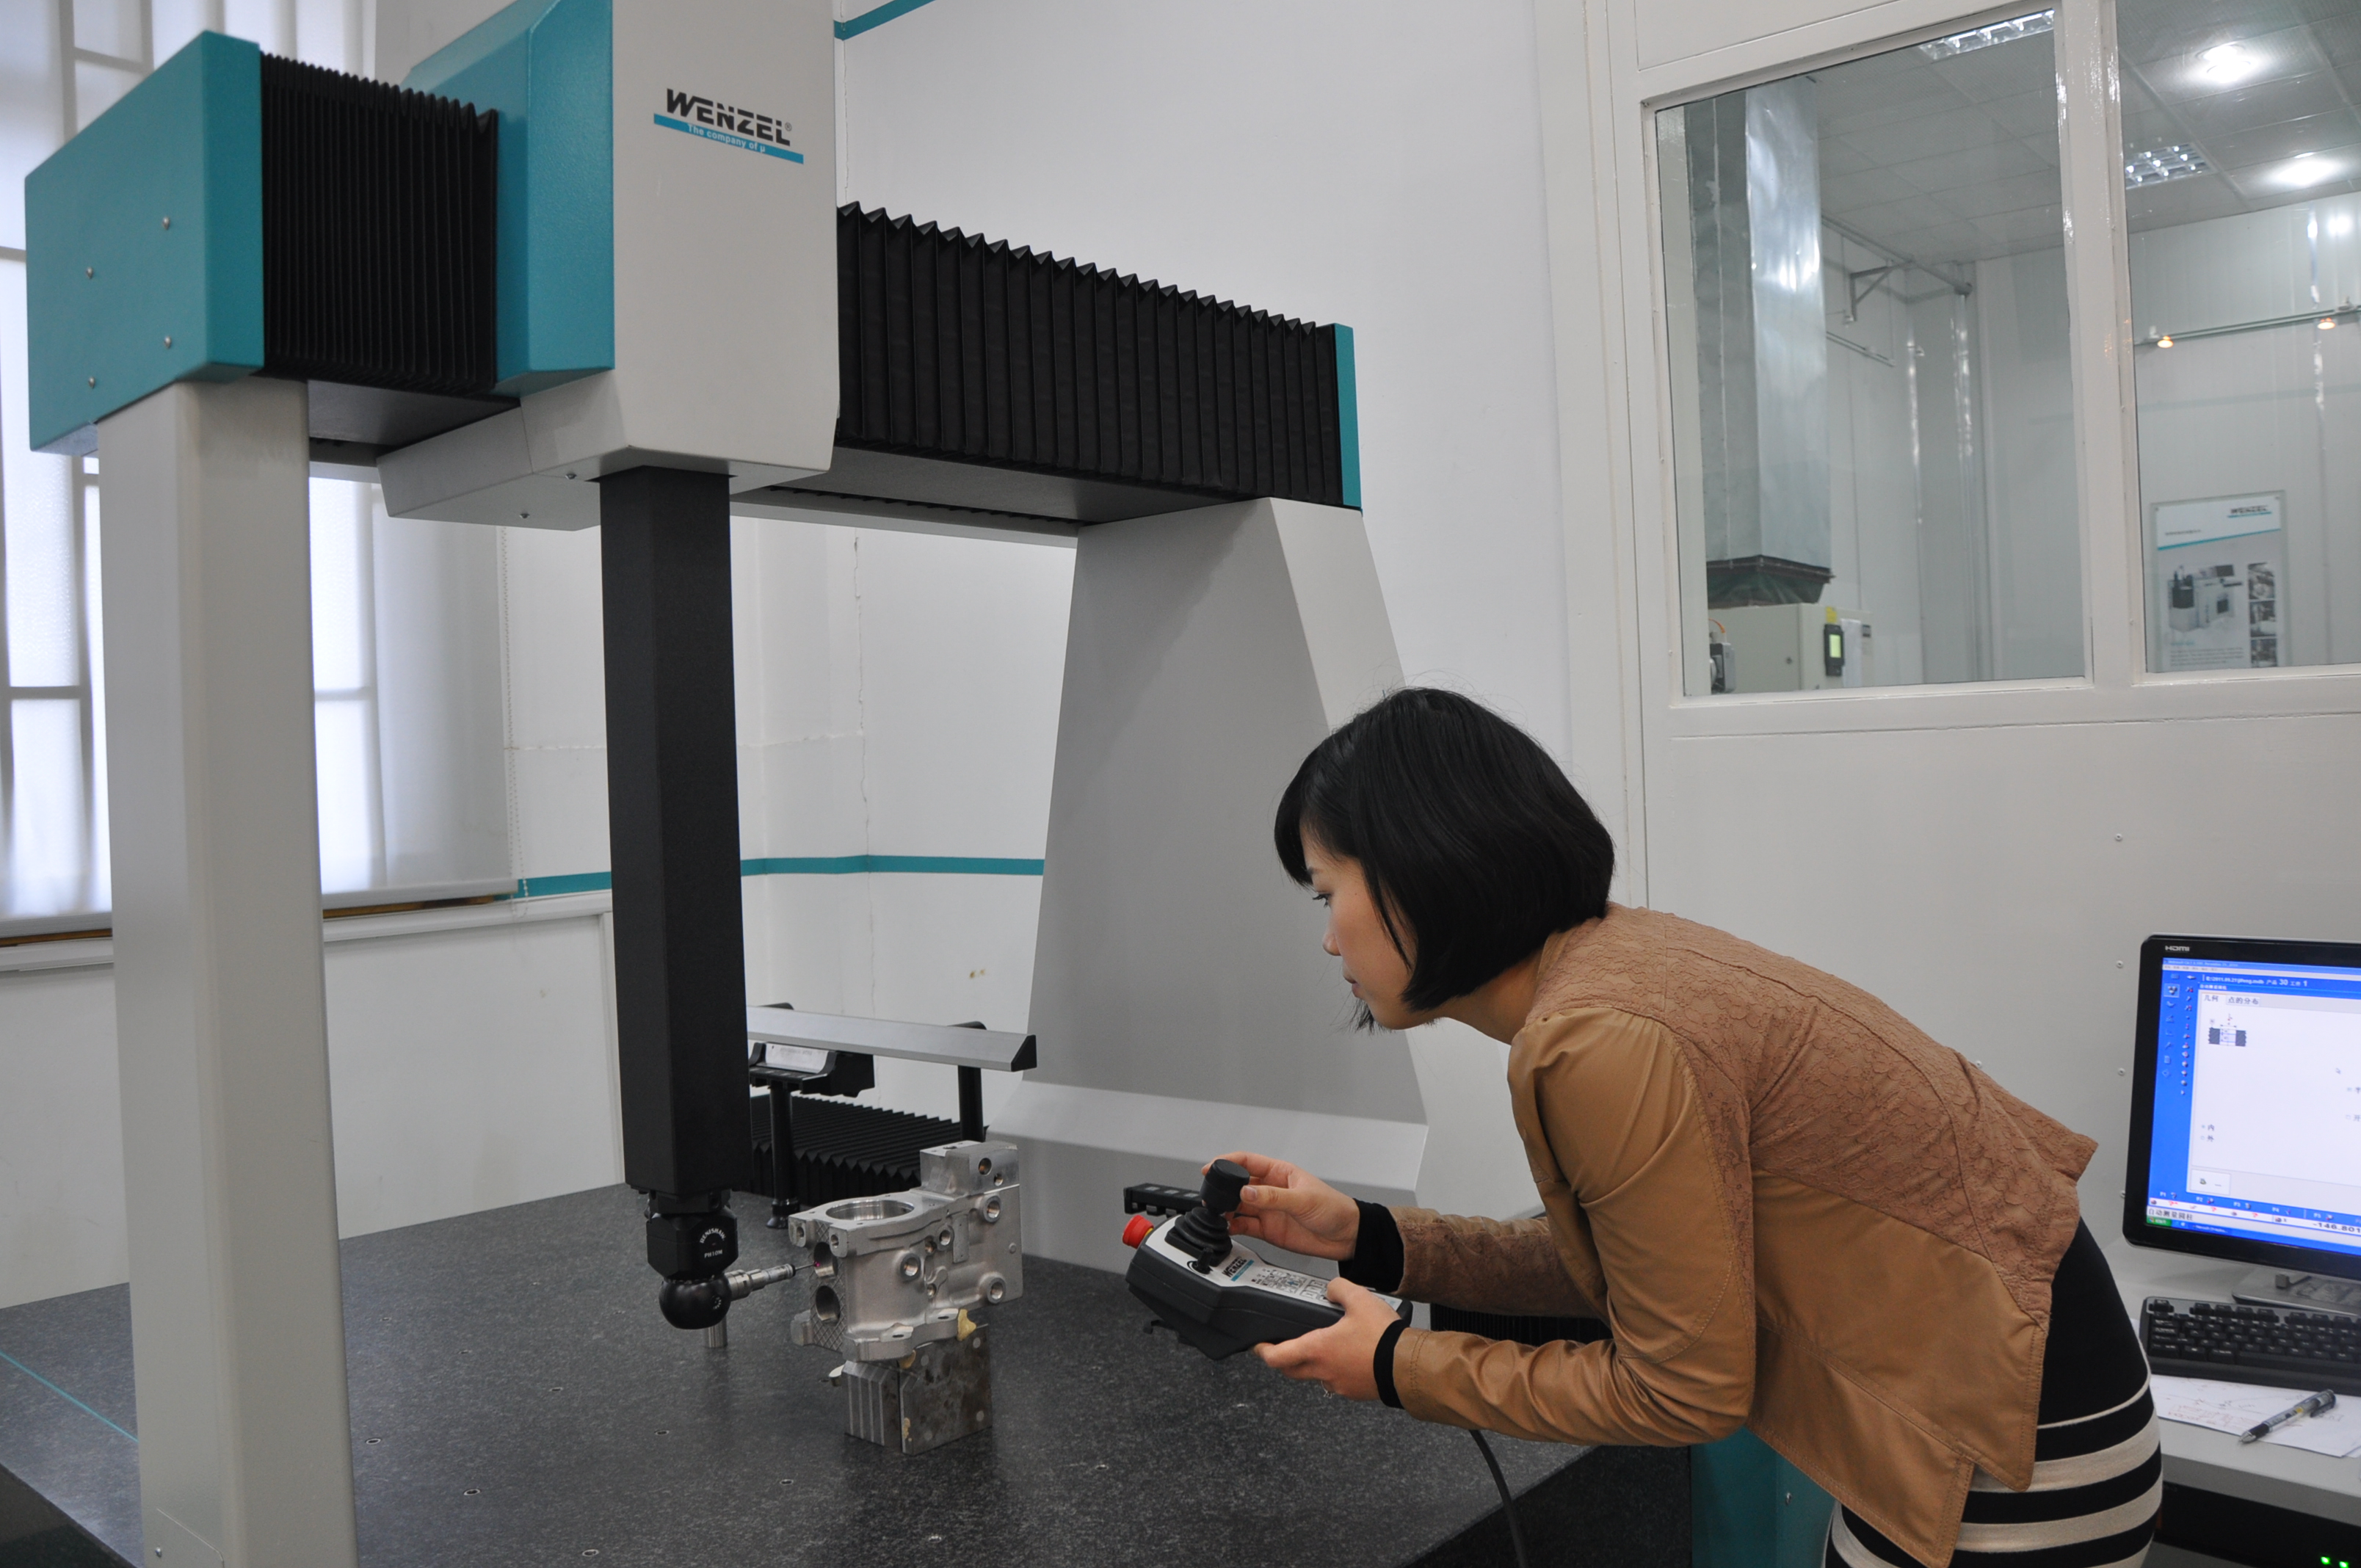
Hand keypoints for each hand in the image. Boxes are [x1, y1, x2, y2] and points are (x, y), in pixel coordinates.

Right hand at [1211, 1151, 1359, 1260]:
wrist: (1347, 1237)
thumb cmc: (1334, 1209)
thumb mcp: (1304, 1199)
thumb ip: (1273, 1197)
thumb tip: (1247, 1192)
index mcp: (1279, 1172)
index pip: (1247, 1161)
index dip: (1227, 1162)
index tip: (1210, 1168)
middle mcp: (1270, 1190)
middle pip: (1238, 1185)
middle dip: (1223, 1189)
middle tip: (1212, 1197)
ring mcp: (1267, 1210)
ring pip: (1238, 1207)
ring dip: (1226, 1210)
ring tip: (1218, 1214)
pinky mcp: (1267, 1229)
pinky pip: (1244, 1226)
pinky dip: (1233, 1227)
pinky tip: (1228, 1227)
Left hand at [1255, 1277, 1396, 1399]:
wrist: (1408, 1365)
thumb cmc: (1383, 1337)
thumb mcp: (1360, 1299)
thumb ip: (1339, 1289)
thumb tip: (1331, 1290)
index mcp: (1317, 1349)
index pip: (1277, 1357)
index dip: (1263, 1351)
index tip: (1259, 1346)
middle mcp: (1324, 1371)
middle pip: (1291, 1371)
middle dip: (1284, 1359)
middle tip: (1284, 1348)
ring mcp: (1339, 1385)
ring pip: (1316, 1377)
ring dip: (1314, 1365)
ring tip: (1327, 1347)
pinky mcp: (1355, 1392)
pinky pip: (1338, 1382)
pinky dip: (1337, 1371)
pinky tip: (1350, 1357)